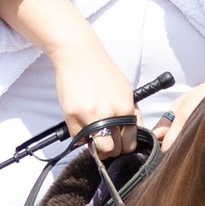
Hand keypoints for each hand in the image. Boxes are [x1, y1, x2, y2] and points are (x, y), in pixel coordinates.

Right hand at [0, 0, 135, 142]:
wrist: (79, 55)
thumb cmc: (102, 73)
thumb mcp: (125, 90)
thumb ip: (130, 112)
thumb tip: (133, 133)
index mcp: (126, 107)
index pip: (131, 141)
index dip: (125, 146)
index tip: (120, 144)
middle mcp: (110, 114)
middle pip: (115, 149)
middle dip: (111, 150)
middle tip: (106, 143)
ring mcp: (90, 115)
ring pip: (98, 148)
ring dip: (96, 148)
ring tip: (95, 138)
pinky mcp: (72, 115)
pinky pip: (78, 139)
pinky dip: (81, 138)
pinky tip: (82, 126)